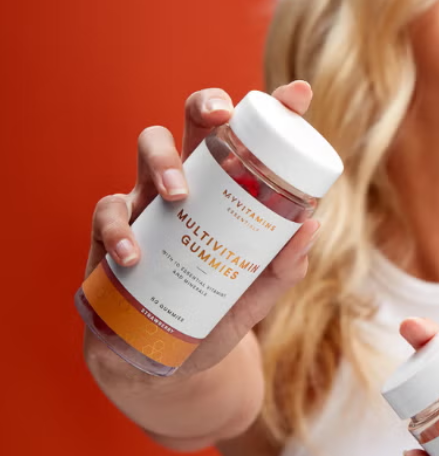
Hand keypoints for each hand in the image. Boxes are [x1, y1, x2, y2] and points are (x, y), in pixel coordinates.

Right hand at [83, 81, 317, 379]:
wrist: (165, 361)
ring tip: (178, 194)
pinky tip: (134, 254)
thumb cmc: (217, 311)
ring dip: (162, 162)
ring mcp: (148, 201)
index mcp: (230, 188)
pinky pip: (109, 214)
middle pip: (194, 122)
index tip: (299, 94)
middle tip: (220, 117)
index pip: (251, 138)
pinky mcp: (112, 231)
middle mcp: (189, 181)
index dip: (273, 109)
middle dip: (206, 105)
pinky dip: (120, 230)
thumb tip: (312, 225)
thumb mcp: (258, 291)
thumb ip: (286, 264)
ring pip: (147, 149)